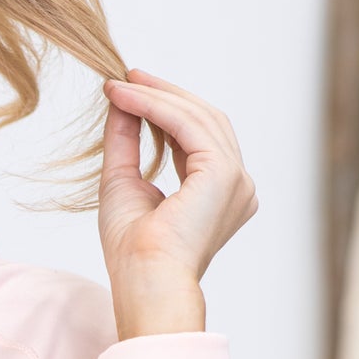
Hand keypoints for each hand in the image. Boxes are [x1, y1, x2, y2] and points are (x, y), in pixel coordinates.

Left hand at [97, 68, 258, 335]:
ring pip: (199, 118)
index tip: (131, 90)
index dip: (166, 110)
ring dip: (157, 97)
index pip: (199, 137)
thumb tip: (120, 103)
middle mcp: (238, 185)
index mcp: (220, 193)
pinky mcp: (223, 174)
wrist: (145, 281)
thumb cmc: (133, 253)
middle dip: (165, 94)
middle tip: (127, 77)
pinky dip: (156, 108)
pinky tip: (127, 99)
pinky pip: (189, 126)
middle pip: (206, 120)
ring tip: (121, 85)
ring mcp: (237, 179)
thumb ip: (126, 143)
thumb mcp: (123, 184)